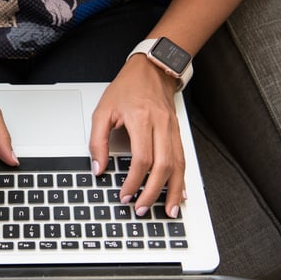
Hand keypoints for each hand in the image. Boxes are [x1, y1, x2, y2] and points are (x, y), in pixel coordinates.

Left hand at [90, 54, 185, 217]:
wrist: (152, 69)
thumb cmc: (127, 88)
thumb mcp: (103, 110)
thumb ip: (97, 141)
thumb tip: (98, 168)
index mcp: (142, 119)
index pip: (142, 158)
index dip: (134, 181)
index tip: (125, 195)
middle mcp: (162, 125)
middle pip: (163, 166)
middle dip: (153, 192)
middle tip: (142, 208)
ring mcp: (173, 129)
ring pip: (178, 165)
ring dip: (173, 191)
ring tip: (169, 210)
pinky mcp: (178, 132)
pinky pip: (183, 159)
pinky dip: (182, 179)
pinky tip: (180, 193)